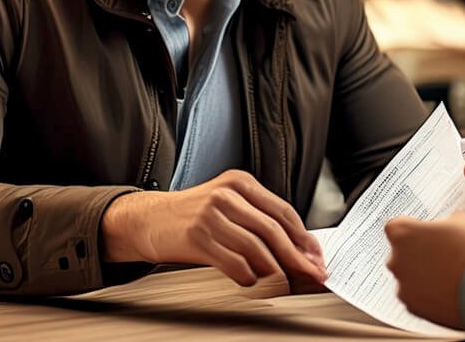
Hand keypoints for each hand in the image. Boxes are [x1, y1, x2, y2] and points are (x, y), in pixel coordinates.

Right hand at [100, 170, 326, 286]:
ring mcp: (211, 214)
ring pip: (256, 247)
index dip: (304, 237)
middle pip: (274, 229)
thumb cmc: (193, 215)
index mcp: (240, 182)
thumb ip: (257, 218)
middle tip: (312, 274)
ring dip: (274, 270)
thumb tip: (297, 248)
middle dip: (297, 256)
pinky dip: (248, 276)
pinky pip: (234, 262)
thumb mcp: (226, 203)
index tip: (316, 257)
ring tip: (283, 282)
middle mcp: (227, 194)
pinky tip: (250, 280)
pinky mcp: (197, 236)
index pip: (283, 211)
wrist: (148, 219)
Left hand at [384, 211, 464, 328]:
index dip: (416, 230)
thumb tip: (450, 227)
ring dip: (424, 277)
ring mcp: (404, 287)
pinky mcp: (415, 309)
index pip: (397, 226)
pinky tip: (451, 291)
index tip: (427, 233)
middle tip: (444, 255)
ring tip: (452, 276)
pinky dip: (431, 296)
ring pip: (410, 278)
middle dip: (419, 254)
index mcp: (402, 232)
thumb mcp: (464, 221)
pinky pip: (419, 299)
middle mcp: (396, 260)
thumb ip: (446, 223)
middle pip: (402, 254)